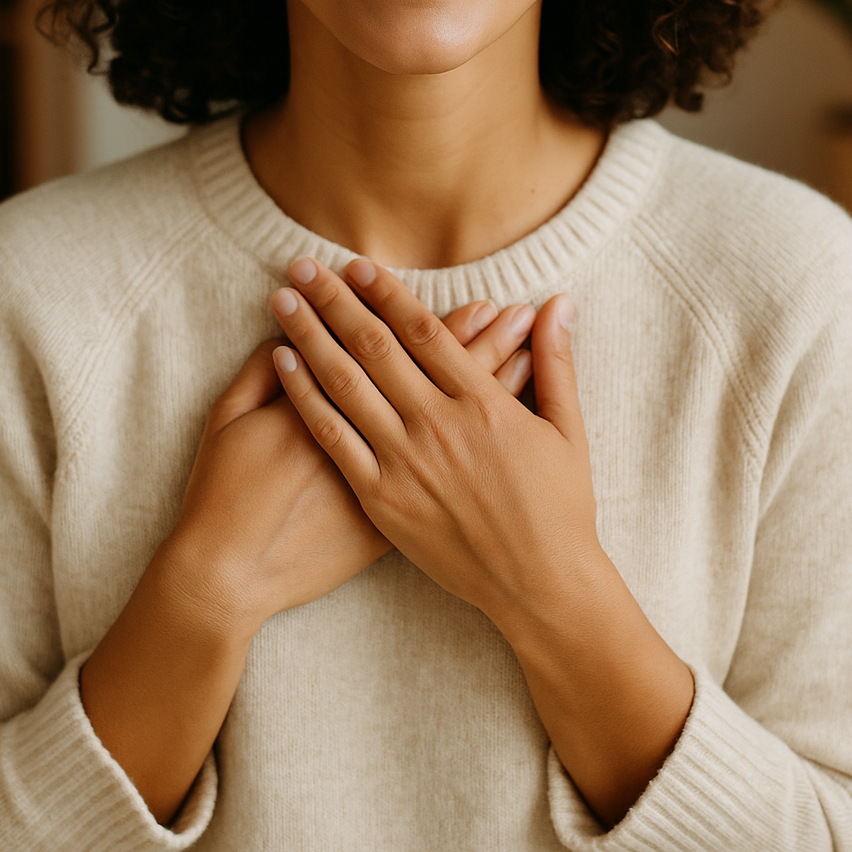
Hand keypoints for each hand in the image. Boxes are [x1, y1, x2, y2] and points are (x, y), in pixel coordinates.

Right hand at [79, 292, 535, 825]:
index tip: (450, 292)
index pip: (389, 347)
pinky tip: (508, 399)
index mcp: (335, 405)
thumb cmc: (221, 494)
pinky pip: (453, 467)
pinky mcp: (394, 515)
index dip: (415, 315)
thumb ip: (257, 372)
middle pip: (433, 374)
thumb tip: (283, 339)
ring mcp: (392, 479)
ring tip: (518, 334)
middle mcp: (370, 439)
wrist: (230, 574)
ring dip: (489, 369)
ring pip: (453, 413)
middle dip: (469, 334)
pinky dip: (479, 433)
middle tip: (500, 304)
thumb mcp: (226, 419)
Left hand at [269, 256, 599, 632]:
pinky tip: (283, 365)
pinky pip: (334, 438)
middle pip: (374, 346)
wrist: (540, 588)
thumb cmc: (560, 509)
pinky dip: (305, 397)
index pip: (423, 330)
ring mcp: (405, 462)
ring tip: (283, 299)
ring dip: (310, 336)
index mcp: (483, 403)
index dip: (386, 292)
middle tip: (304, 264)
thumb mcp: (568, 430)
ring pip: (346, 384)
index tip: (356, 263)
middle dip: (335, 300)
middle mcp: (438, 425)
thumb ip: (556, 361)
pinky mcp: (382, 498)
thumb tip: (558, 302)